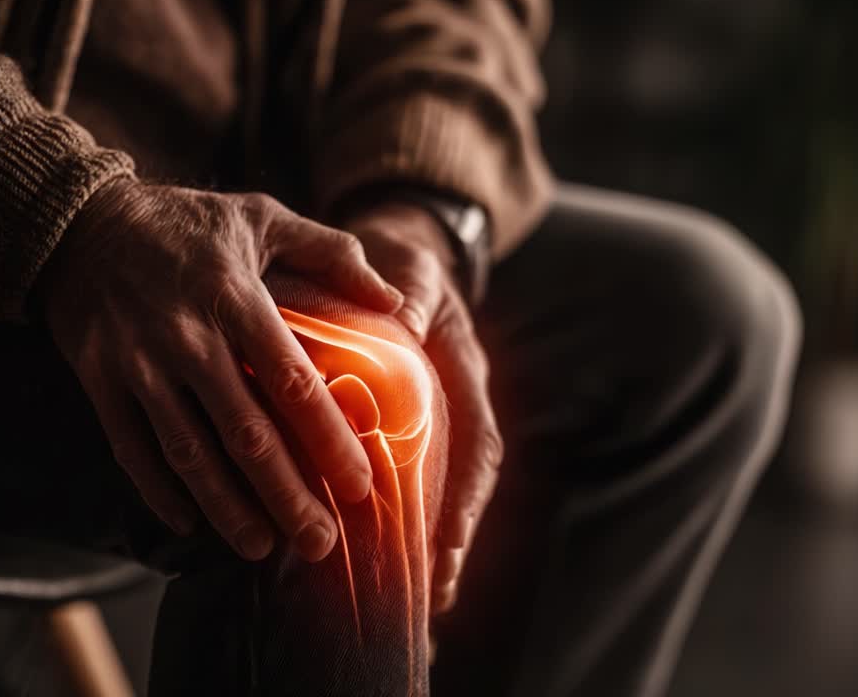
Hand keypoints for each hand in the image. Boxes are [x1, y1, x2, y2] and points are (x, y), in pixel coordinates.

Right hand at [38, 179, 403, 562]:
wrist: (79, 222)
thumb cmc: (187, 222)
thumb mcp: (263, 216)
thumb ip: (333, 253)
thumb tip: (393, 303)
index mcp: (234, 297)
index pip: (290, 381)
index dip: (327, 438)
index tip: (359, 484)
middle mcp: (187, 337)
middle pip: (244, 433)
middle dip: (286, 495)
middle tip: (319, 542)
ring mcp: (138, 364)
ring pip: (188, 452)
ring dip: (226, 508)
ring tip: (261, 549)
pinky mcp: (100, 381)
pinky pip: (131, 450)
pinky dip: (159, 492)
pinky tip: (190, 524)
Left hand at [343, 201, 502, 613]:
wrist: (403, 256)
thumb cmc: (405, 264)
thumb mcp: (414, 270)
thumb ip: (414, 293)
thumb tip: (404, 321)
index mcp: (465, 375)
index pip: (478, 444)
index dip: (467, 496)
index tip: (449, 540)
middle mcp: (456, 408)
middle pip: (464, 485)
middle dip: (451, 540)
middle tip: (434, 596)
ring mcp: (434, 422)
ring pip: (439, 490)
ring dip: (429, 544)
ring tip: (417, 600)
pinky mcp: (404, 428)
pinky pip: (408, 480)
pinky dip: (401, 520)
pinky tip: (378, 558)